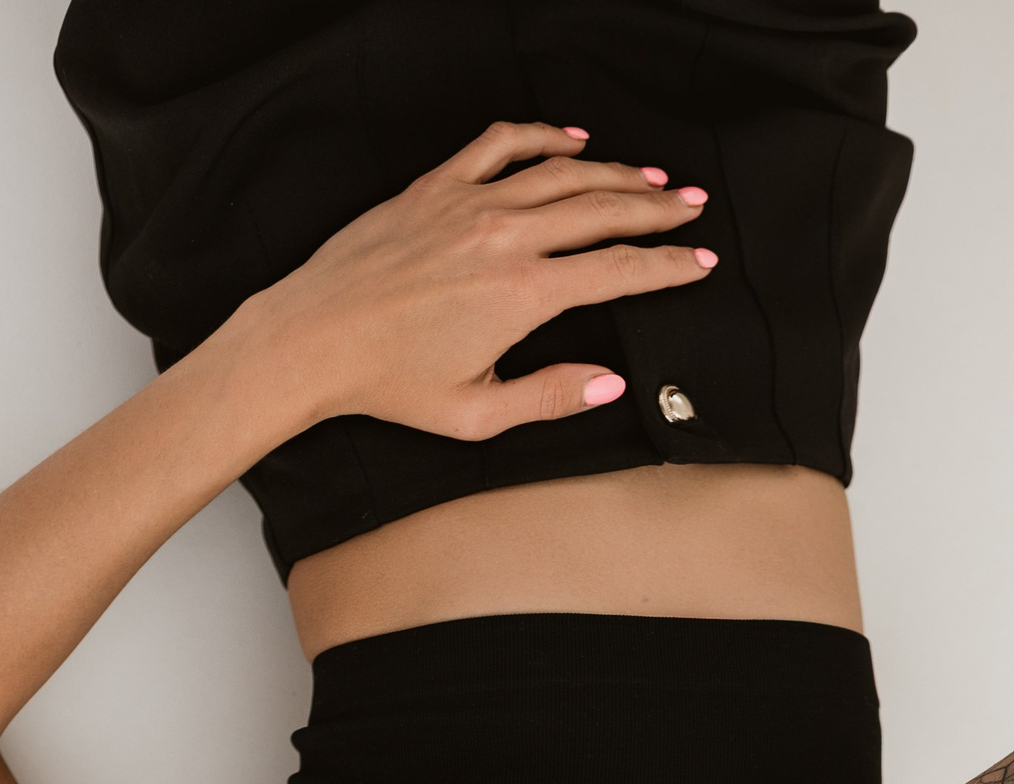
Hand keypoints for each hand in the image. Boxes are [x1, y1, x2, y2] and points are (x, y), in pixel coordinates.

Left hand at [255, 120, 715, 439]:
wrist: (314, 338)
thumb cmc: (387, 383)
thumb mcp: (476, 413)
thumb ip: (549, 396)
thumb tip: (609, 385)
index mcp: (523, 294)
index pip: (617, 271)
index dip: (667, 267)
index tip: (700, 263)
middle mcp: (504, 237)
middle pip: (604, 210)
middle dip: (658, 209)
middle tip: (694, 208)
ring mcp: (469, 203)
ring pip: (562, 173)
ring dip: (615, 173)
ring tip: (653, 178)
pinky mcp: (435, 187)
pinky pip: (501, 146)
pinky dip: (543, 138)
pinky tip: (572, 141)